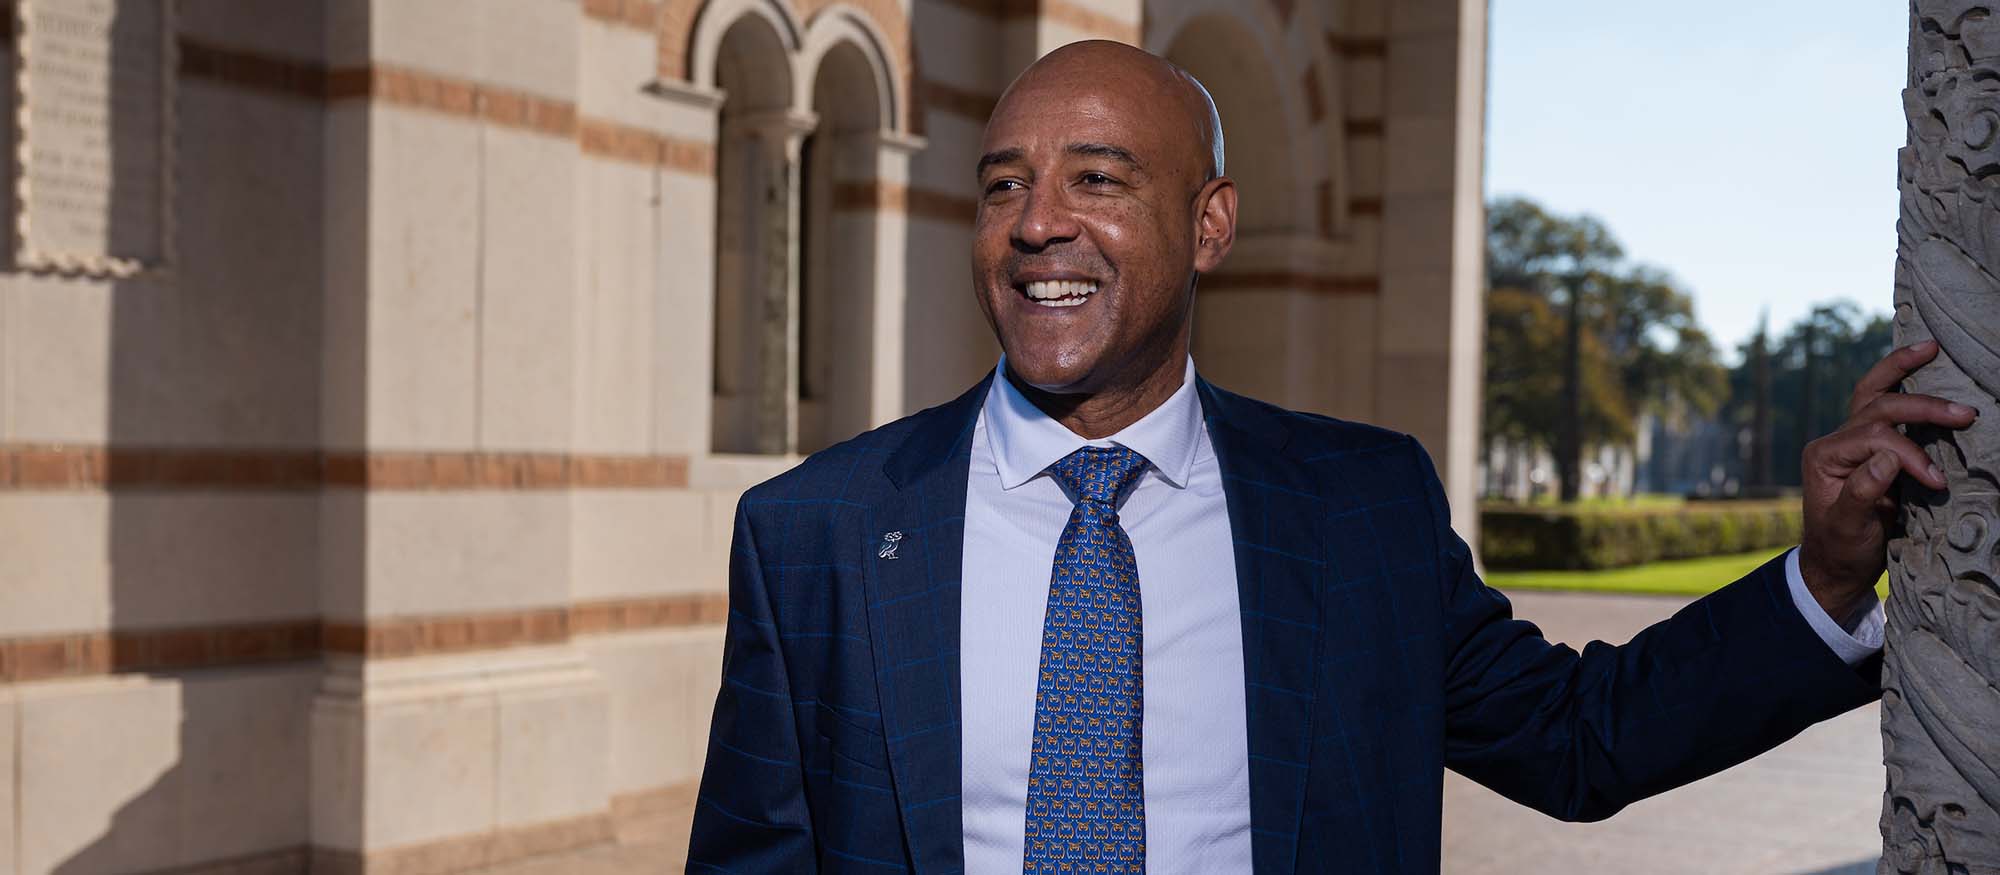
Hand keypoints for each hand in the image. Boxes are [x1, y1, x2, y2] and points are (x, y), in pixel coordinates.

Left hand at [1799, 340, 1978, 622]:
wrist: (1836, 564)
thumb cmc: (1841, 548)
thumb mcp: (1848, 528)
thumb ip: (1862, 494)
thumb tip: (1887, 459)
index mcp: (1824, 456)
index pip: (1874, 438)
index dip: (1908, 455)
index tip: (1936, 482)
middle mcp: (1834, 441)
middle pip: (1878, 406)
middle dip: (1922, 407)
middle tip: (1965, 413)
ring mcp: (1850, 440)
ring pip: (1874, 393)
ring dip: (1905, 370)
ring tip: (1932, 347)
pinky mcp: (1868, 445)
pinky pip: (1883, 404)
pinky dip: (1903, 382)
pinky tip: (1923, 364)